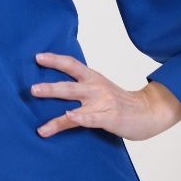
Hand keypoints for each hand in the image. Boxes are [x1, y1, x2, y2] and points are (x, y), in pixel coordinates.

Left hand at [30, 52, 180, 142]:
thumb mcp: (100, 88)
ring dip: (61, 112)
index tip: (37, 57)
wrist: (150, 111)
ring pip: (77, 104)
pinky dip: (80, 117)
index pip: (72, 65)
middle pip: (69, 85)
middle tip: (31, 89)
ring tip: (41, 123)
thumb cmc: (120, 102)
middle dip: (49, 87)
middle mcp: (96, 88)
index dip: (55, 60)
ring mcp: (103, 103)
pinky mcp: (110, 118)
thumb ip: (81, 87)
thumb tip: (55, 87)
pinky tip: (69, 117)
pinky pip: (92, 118)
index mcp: (93, 78)